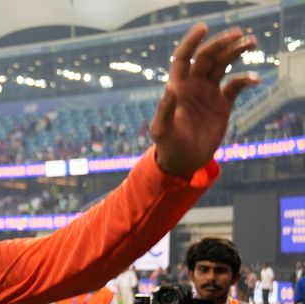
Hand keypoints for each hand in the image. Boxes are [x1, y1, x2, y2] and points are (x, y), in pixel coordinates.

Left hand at [152, 23, 257, 178]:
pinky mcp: (222, 103)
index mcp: (177, 87)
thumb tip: (170, 90)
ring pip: (223, 66)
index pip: (183, 58)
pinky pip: (236, 86)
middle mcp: (193, 85)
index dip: (191, 42)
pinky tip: (255, 79)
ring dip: (236, 53)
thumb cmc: (168, 145)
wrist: (183, 161)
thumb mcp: (162, 130)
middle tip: (239, 34)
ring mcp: (208, 93)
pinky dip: (246, 80)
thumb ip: (165, 110)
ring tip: (251, 43)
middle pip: (207, 57)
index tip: (203, 29)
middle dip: (221, 44)